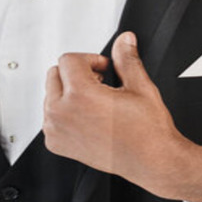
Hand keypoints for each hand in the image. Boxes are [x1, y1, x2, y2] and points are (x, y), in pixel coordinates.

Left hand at [43, 31, 201, 201]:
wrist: (151, 161)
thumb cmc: (147, 131)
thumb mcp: (139, 86)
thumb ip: (126, 59)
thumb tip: (124, 41)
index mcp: (80, 95)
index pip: (69, 60)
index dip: (91, 59)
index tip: (104, 68)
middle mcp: (62, 113)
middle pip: (55, 74)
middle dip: (76, 73)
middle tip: (100, 83)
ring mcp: (56, 131)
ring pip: (50, 95)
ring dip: (68, 92)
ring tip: (95, 101)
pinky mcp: (57, 144)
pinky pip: (50, 117)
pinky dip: (65, 112)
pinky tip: (88, 116)